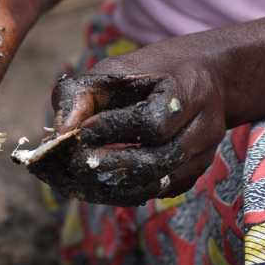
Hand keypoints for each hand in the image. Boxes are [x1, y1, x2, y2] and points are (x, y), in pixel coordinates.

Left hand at [29, 35, 228, 205]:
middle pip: (158, 160)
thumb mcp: (112, 71)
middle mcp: (204, 129)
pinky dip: (123, 193)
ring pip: (157, 184)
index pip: (152, 122)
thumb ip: (82, 94)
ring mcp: (201, 157)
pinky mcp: (191, 176)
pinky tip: (94, 184)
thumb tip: (59, 133)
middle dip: (110, 165)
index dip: (114, 129)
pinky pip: (155, 193)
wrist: (199, 80)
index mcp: (189, 92)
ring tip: (77, 178)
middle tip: (73, 163)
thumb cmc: (147, 74)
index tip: (82, 132)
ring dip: (112, 186)